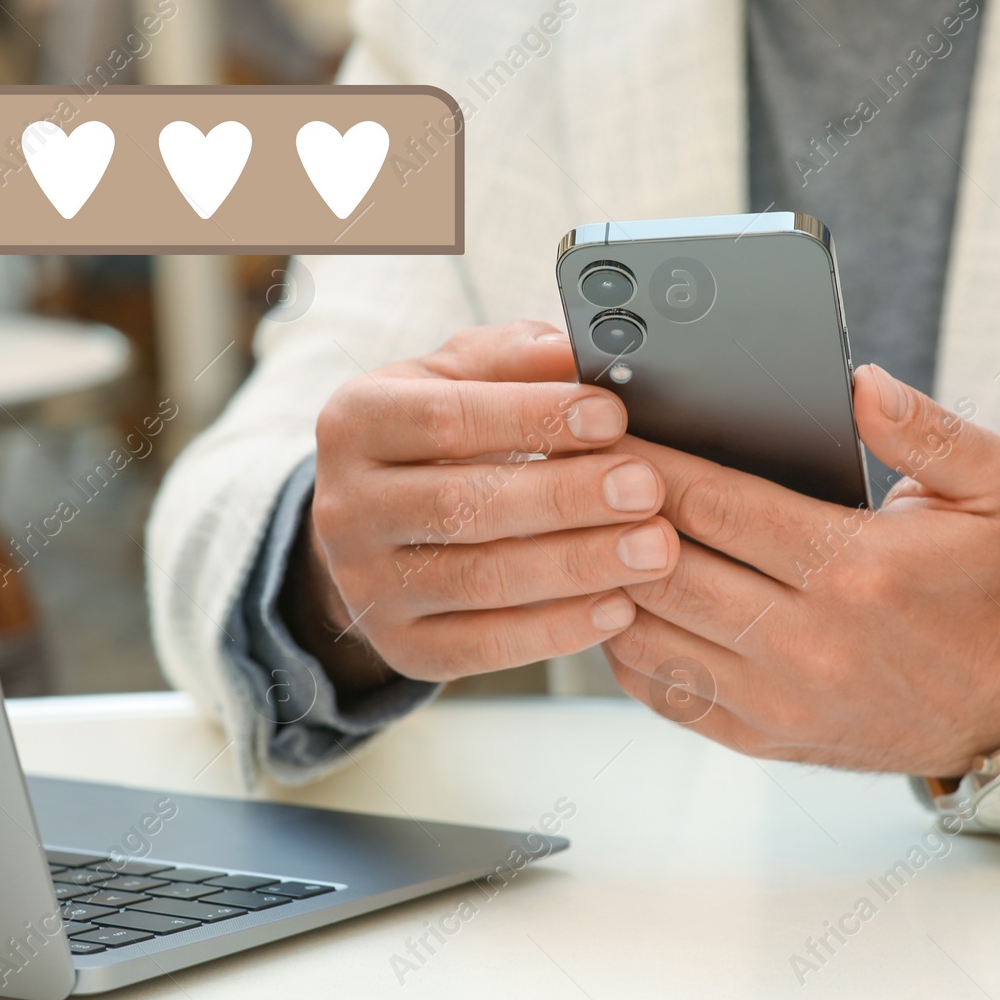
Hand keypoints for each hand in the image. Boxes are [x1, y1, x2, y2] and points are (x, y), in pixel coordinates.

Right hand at [285, 321, 681, 694]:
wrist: (379, 528)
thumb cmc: (436, 438)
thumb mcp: (456, 378)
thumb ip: (511, 358)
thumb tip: (572, 352)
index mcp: (356, 423)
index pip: (445, 418)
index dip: (533, 418)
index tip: (611, 417)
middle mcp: (346, 508)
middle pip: (462, 505)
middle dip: (566, 497)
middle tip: (645, 488)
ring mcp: (368, 585)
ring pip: (478, 580)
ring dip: (577, 565)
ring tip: (653, 549)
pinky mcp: (401, 647)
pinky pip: (484, 647)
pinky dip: (557, 630)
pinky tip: (619, 607)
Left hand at [604, 364, 999, 777]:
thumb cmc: (982, 583)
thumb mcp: (990, 488)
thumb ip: (928, 430)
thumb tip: (860, 383)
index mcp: (855, 568)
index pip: (717, 504)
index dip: (650, 464)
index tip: (606, 432)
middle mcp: (808, 640)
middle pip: (666, 565)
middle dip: (607, 512)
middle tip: (567, 470)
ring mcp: (777, 696)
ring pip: (648, 630)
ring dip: (602, 578)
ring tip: (576, 529)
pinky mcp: (757, 735)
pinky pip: (659, 687)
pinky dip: (622, 641)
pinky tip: (609, 597)